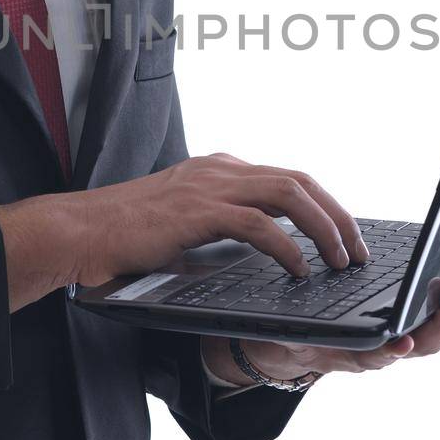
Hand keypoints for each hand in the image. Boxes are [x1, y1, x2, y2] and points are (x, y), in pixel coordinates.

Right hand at [0, 151, 367, 312]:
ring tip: (341, 260)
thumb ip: (221, 226)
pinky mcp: (198, 211)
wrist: (81, 230)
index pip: (289, 179)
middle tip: (358, 250)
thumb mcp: (186, 223)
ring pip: (290, 194)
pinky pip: (259, 224)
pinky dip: (288, 246)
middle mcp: (222, 170)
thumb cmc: (126, 233)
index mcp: (221, 170)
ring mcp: (210, 187)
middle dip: (338, 216)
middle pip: (301, 181)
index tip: (344, 236)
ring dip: (324, 228)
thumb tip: (261, 250)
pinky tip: (299, 270)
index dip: (324, 206)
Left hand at [205, 261, 439, 383]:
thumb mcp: (371, 282)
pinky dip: (392, 350)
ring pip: (422, 345)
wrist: (282, 335)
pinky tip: (400, 338)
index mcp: (414, 315)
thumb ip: (403, 266)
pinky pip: (375, 357)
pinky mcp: (348, 357)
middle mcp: (405, 338)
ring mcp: (381, 352)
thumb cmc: (334, 304)